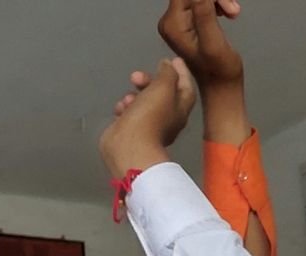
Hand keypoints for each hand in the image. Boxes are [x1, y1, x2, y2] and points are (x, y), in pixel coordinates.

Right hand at [100, 58, 196, 179]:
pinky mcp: (133, 132)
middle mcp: (168, 118)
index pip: (186, 85)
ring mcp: (150, 126)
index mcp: (181, 108)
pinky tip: (120, 108)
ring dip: (134, 95)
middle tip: (136, 76)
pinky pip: (129, 114)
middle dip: (149, 81)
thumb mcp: (163, 87)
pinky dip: (125, 108)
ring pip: (143, 102)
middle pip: (161, 92)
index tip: (173, 58)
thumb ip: (167, 73)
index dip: (181, 71)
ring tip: (127, 97)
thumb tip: (168, 65)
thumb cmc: (150, 115)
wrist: (129, 146)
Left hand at [158, 0, 243, 87]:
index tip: (226, 5)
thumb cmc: (219, 71)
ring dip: (219, 0)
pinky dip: (217, 3)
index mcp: (173, 25)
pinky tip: (227, 14)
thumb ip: (205, 15)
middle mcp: (171, 21)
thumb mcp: (213, 44)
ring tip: (232, 14)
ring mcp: (179, 22)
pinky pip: (202, 1)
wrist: (221, 87)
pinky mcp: (189, 22)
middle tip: (233, 11)